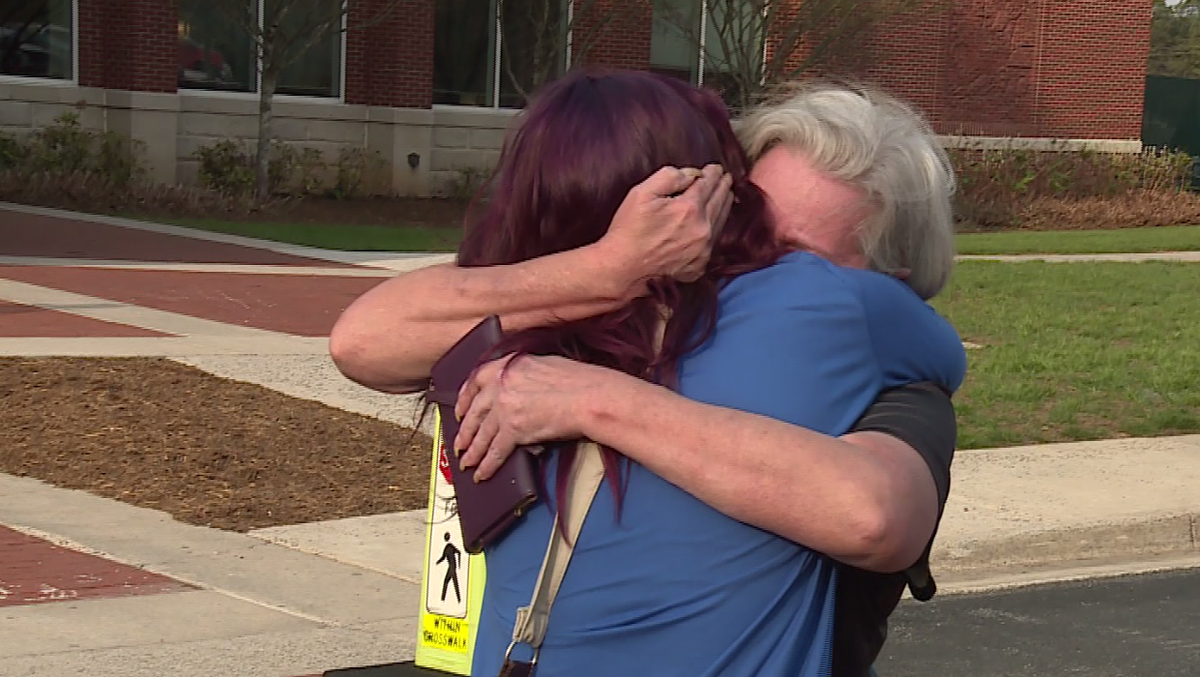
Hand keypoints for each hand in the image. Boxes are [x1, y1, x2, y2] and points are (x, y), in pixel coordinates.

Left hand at [453, 354, 612, 481]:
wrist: (589, 396)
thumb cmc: (578, 380)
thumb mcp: (542, 364)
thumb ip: (521, 373)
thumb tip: (516, 387)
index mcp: (507, 365)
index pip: (475, 380)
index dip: (464, 398)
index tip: (460, 409)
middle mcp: (501, 384)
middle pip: (474, 411)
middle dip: (465, 430)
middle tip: (460, 442)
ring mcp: (504, 407)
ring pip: (482, 434)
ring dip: (472, 452)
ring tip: (466, 462)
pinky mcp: (513, 429)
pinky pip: (495, 451)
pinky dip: (487, 465)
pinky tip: (482, 473)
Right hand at [597, 164, 732, 294]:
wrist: (623, 269)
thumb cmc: (628, 231)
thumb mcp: (641, 193)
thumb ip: (669, 176)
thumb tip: (691, 174)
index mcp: (689, 208)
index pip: (708, 183)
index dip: (712, 173)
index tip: (715, 168)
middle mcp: (702, 229)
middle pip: (720, 201)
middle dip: (723, 186)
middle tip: (725, 178)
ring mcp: (702, 249)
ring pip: (721, 221)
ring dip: (723, 205)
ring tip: (725, 195)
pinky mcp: (699, 265)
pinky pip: (713, 242)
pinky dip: (715, 229)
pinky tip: (712, 223)